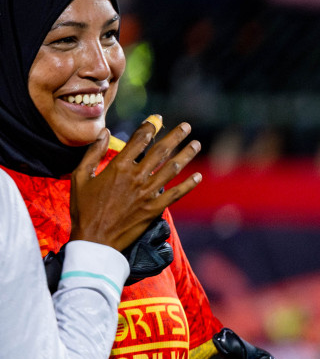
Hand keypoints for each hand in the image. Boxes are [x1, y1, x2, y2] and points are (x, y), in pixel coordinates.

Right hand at [70, 116, 201, 250]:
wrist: (95, 238)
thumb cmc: (84, 208)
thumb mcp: (81, 176)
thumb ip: (93, 153)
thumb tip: (105, 132)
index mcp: (118, 167)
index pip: (139, 141)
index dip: (150, 128)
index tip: (157, 119)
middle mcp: (137, 177)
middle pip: (160, 151)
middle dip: (175, 136)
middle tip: (186, 126)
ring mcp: (148, 193)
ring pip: (172, 169)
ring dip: (186, 155)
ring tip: (196, 144)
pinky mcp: (155, 208)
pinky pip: (176, 194)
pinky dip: (189, 184)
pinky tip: (198, 176)